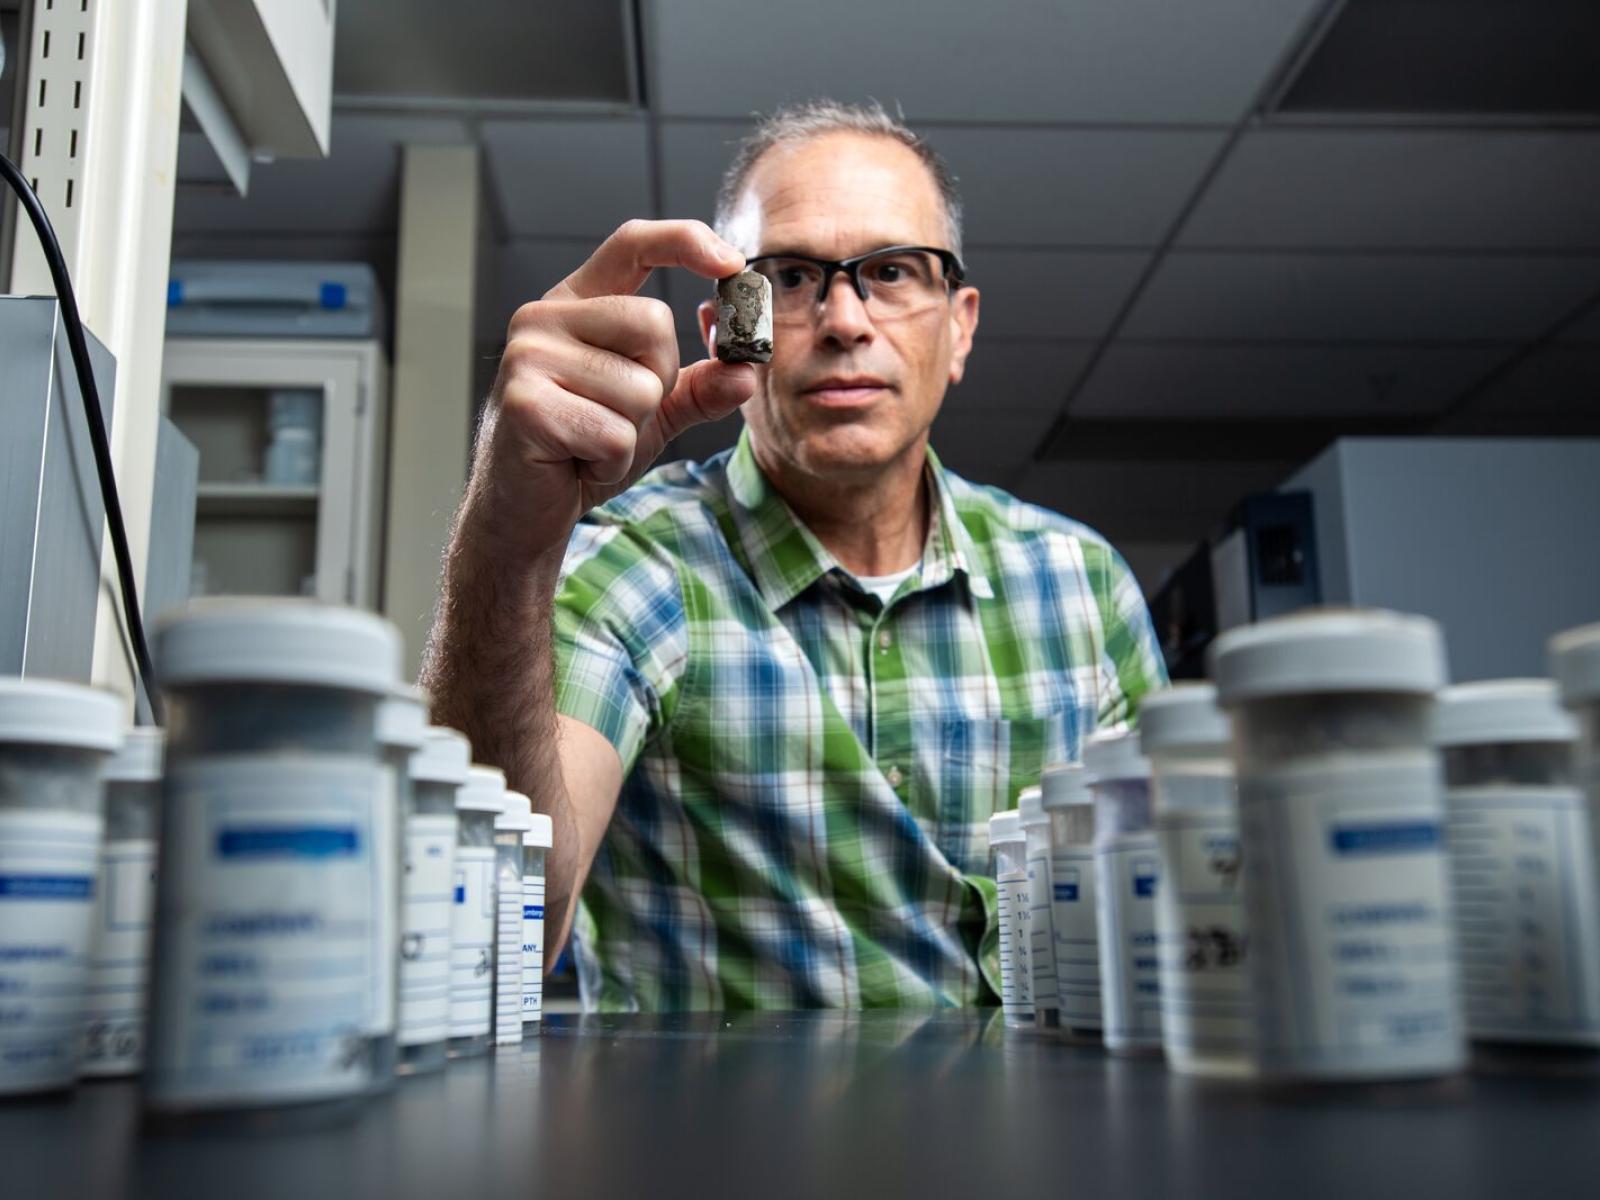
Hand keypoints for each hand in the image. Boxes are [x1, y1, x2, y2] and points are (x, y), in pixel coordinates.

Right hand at [472, 219, 756, 558]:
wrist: (524, 510)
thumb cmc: (582, 450)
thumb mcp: (652, 412)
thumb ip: (699, 387)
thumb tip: (745, 373)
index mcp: (576, 304)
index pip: (632, 244)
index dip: (686, 242)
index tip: (731, 264)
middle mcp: (544, 317)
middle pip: (653, 323)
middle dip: (657, 381)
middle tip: (617, 414)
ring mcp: (528, 357)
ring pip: (639, 386)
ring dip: (631, 430)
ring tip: (591, 441)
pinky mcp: (523, 404)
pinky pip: (614, 432)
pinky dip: (611, 461)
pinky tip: (578, 461)